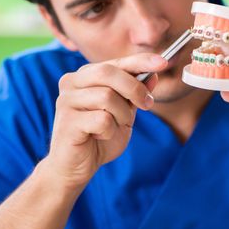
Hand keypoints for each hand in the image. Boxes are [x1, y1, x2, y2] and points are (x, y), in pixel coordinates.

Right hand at [46, 53, 167, 188]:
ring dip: (122, 115)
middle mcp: (71, 82)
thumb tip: (153, 74)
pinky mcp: (67, 121)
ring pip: (107, 96)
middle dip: (134, 88)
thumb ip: (135, 93)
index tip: (163, 62)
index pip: (115, 62)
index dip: (140, 61)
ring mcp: (66, 101)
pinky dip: (109, 130)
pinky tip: (99, 136)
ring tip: (116, 126)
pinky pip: (101, 119)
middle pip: (108, 73)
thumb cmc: (98, 137)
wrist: (75, 167)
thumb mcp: (124, 113)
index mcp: (84, 76)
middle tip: (147, 105)